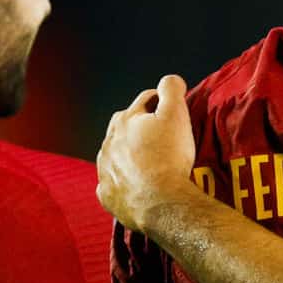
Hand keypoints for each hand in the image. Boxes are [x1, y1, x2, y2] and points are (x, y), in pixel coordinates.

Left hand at [96, 75, 198, 231]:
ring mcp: (105, 170)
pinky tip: (136, 186)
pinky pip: (112, 184)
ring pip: (116, 155)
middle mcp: (109, 143)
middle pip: (125, 126)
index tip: (172, 109)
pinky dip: (122, 182)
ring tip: (149, 162)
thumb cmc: (168, 158)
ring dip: (129, 154)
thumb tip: (170, 80)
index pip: (145, 101)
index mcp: (125, 120)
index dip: (161, 101)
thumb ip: (171, 91)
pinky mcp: (108, 195)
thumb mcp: (176, 115)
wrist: (160, 202)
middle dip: (140, 126)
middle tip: (161, 135)